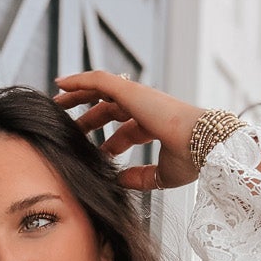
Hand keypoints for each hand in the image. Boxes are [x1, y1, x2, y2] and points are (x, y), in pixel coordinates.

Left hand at [52, 70, 204, 188]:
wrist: (205, 146)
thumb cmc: (193, 159)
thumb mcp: (161, 176)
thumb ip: (140, 177)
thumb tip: (118, 180)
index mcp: (154, 125)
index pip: (125, 129)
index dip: (106, 140)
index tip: (92, 151)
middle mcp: (145, 107)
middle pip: (109, 108)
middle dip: (87, 117)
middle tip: (67, 124)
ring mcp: (138, 97)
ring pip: (100, 89)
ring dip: (77, 93)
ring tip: (56, 98)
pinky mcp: (131, 91)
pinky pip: (98, 81)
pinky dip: (79, 80)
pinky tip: (61, 83)